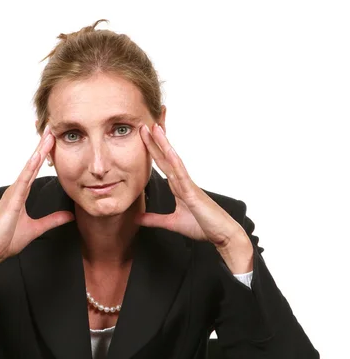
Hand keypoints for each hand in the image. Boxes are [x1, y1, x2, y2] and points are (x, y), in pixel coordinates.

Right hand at [0, 125, 74, 264]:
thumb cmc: (6, 240)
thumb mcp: (36, 229)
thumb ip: (52, 220)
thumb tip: (69, 216)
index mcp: (20, 194)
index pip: (34, 170)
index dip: (43, 155)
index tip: (52, 140)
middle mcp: (15, 190)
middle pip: (31, 164)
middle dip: (41, 147)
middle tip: (51, 129)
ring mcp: (12, 194)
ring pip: (27, 168)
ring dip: (37, 152)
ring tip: (48, 136)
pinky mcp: (11, 202)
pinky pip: (22, 182)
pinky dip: (29, 169)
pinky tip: (36, 158)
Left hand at [137, 123, 248, 250]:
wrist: (222, 234)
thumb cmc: (202, 226)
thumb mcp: (171, 223)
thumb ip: (154, 219)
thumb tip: (136, 218)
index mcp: (178, 187)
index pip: (162, 165)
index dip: (152, 150)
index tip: (142, 137)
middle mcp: (182, 182)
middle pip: (165, 157)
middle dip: (155, 141)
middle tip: (143, 124)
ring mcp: (188, 185)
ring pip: (173, 160)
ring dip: (163, 144)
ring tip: (154, 128)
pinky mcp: (192, 192)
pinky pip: (182, 174)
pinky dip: (174, 161)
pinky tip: (168, 150)